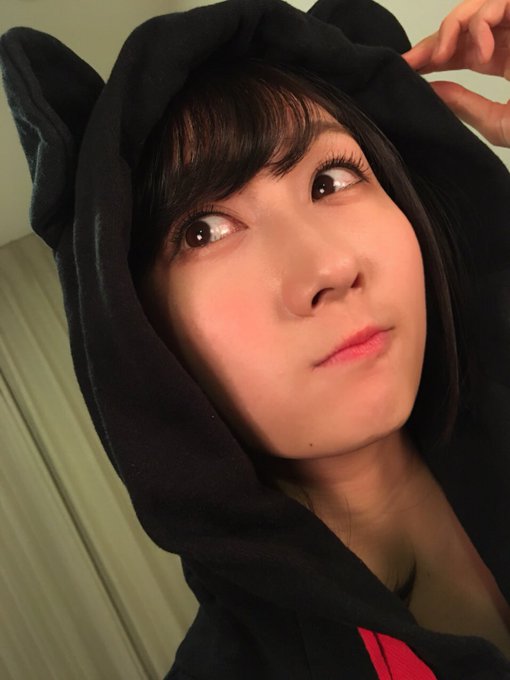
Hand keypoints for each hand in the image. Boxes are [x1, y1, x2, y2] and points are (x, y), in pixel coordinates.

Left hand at [401, 0, 509, 146]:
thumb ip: (465, 104)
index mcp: (506, 59)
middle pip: (465, 26)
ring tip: (444, 57)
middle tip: (411, 62)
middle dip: (433, 41)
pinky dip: (482, 23)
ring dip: (454, 28)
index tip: (405, 68)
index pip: (462, 50)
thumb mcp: (498, 122)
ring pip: (479, 7)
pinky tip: (480, 52)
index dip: (432, 56)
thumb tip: (431, 90)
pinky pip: (501, 3)